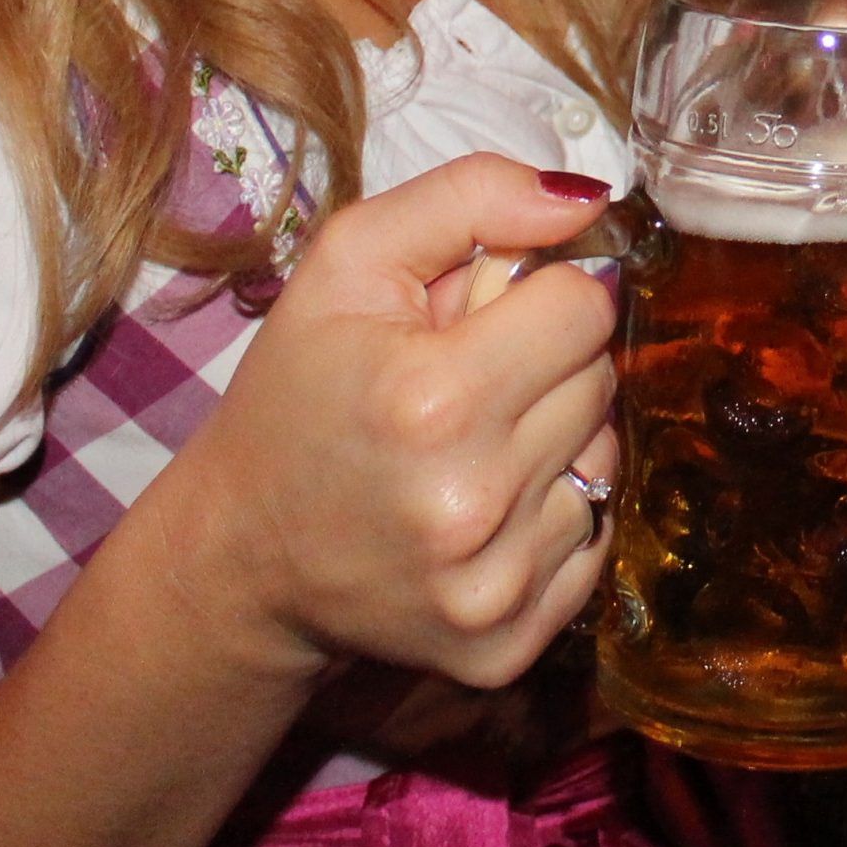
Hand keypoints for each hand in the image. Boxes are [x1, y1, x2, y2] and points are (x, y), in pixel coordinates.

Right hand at [158, 155, 619, 690]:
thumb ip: (471, 197)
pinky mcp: (504, 649)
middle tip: (467, 383)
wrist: (242, 556)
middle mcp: (471, 502)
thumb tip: (585, 197)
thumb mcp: (349, 261)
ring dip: (554, 441)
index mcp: (434, 398)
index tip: (485, 317)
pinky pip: (591, 543)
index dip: (540, 295)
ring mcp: (491, 588)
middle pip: (600, 380)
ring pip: (604, 461)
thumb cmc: (298, 392)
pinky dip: (548, 518)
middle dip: (546, 365)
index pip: (585, 304)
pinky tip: (479, 512)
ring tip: (470, 447)